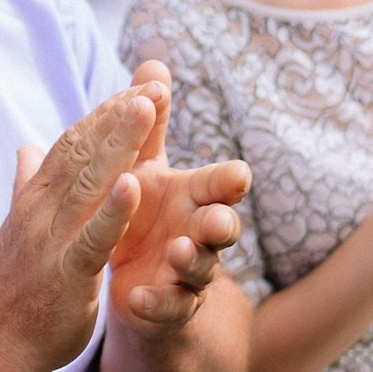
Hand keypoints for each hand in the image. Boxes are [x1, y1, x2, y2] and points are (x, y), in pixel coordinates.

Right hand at [0, 86, 156, 371]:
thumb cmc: (15, 294)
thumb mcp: (18, 233)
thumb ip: (26, 188)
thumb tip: (27, 147)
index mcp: (33, 202)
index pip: (69, 146)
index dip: (102, 116)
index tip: (134, 89)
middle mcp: (39, 214)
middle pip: (81, 153)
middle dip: (117, 116)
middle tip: (152, 85)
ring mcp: (50, 243)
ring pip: (88, 184)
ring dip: (118, 144)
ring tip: (145, 110)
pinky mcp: (66, 276)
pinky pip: (93, 238)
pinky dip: (113, 211)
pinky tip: (136, 185)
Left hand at [105, 59, 250, 330]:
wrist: (132, 280)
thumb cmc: (144, 213)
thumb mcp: (144, 166)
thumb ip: (149, 122)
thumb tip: (153, 63)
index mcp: (192, 197)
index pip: (219, 185)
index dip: (230, 182)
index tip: (239, 175)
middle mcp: (197, 233)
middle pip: (222, 228)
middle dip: (223, 223)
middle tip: (217, 220)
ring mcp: (185, 274)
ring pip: (200, 269)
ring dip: (191, 260)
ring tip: (177, 251)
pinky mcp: (166, 307)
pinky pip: (167, 308)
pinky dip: (155, 303)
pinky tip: (137, 298)